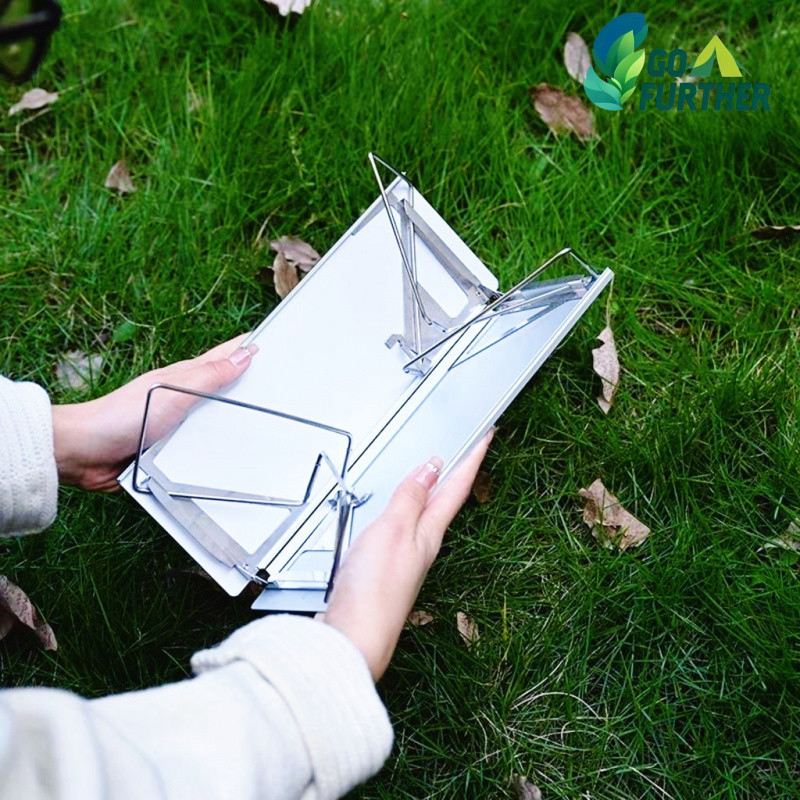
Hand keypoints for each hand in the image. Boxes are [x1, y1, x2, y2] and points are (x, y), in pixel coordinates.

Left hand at [52, 336, 257, 490]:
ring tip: (258, 412)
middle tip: (272, 377)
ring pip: (214, 417)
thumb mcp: (175, 391)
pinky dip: (216, 446)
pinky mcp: (171, 448)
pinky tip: (228, 450)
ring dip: (233, 416)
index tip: (269, 342)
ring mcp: (177, 422)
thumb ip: (210, 375)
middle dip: (248, 380)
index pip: (224, 356)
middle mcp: (182, 397)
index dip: (246, 348)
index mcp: (185, 376)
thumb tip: (244, 356)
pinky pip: (201, 445)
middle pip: (223, 386)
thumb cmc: (121, 416)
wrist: (86, 451)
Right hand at [321, 429, 493, 680]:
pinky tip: (400, 511)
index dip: (473, 458)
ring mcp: (405, 557)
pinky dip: (407, 509)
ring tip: (440, 471)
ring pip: (425, 513)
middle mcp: (422, 544)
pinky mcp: (385, 568)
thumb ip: (411, 497)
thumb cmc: (375, 589)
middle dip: (457, 472)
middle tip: (470, 449)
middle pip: (445, 500)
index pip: (457, 487)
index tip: (488, 435)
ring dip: (433, 489)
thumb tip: (433, 466)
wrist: (354, 635)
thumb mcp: (394, 529)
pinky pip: (403, 528)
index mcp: (429, 532)